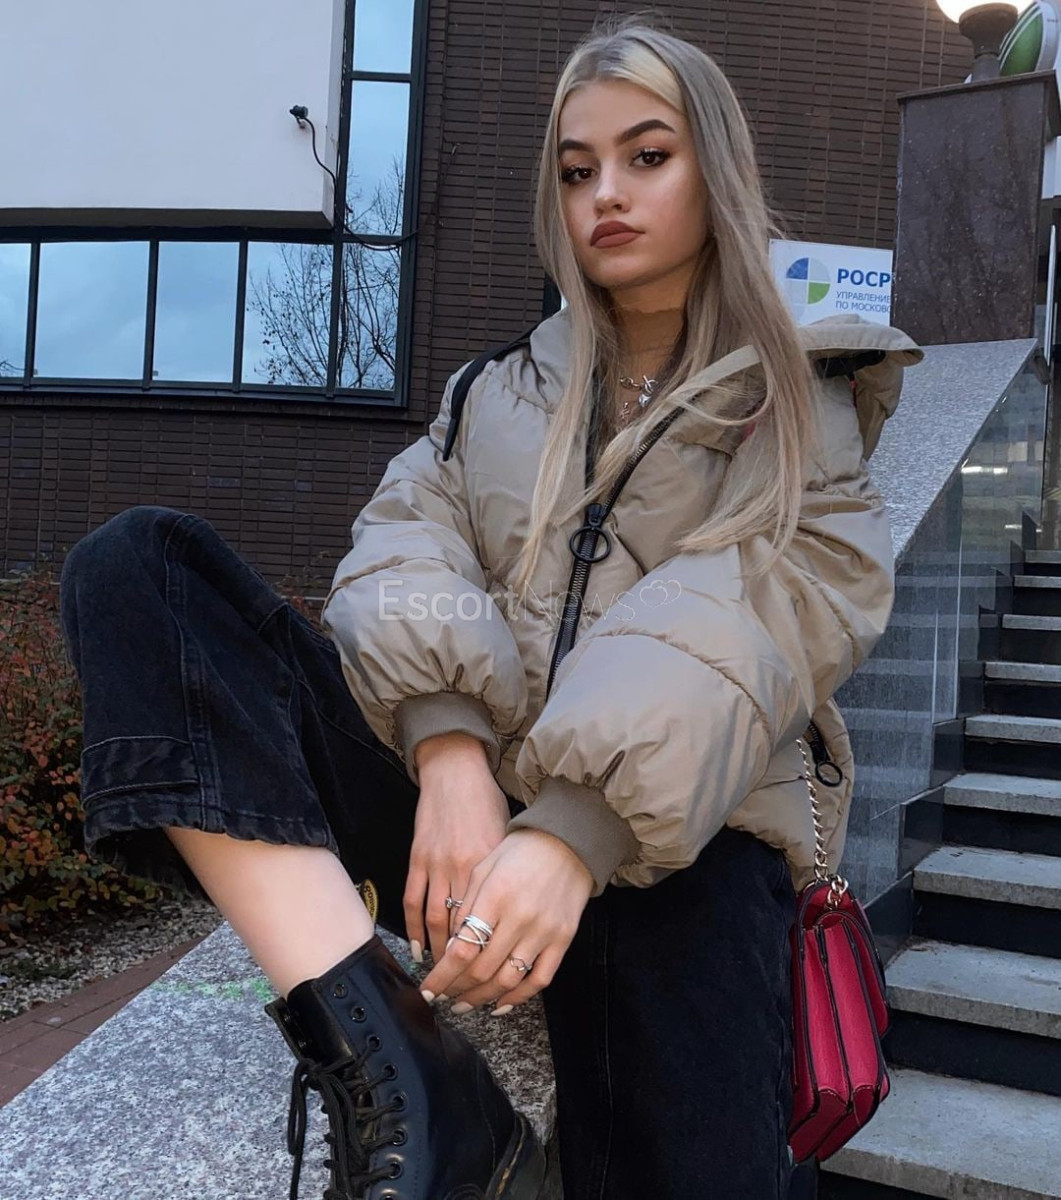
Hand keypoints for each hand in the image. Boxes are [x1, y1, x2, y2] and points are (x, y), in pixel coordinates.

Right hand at [403, 733, 510, 964]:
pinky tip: (416, 947)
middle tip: (463, 987)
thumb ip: (503, 875)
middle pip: (462, 927)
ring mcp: (438, 864)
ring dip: (436, 952)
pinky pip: (414, 900)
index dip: (488, 951)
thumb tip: (504, 914)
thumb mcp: (504, 837)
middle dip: (462, 962)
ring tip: (439, 976)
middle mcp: (465, 869)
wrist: (456, 771)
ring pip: (435, 920)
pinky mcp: (418, 857)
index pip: (490, 921)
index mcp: (492, 866)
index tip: (490, 975)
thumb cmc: (486, 803)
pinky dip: (413, 927)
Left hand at [419, 828, 593, 1014]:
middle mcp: (520, 918)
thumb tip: (449, 949)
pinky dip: (518, 997)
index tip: (429, 990)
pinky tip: (500, 1004)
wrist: (567, 841)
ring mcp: (544, 931)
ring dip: (481, 998)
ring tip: (465, 1003)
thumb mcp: (483, 868)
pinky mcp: (563, 939)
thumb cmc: (520, 851)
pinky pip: (539, 980)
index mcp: (495, 896)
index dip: (442, 976)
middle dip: (457, 989)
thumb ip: (465, 907)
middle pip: (481, 970)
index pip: (462, 949)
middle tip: (444, 995)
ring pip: (507, 980)